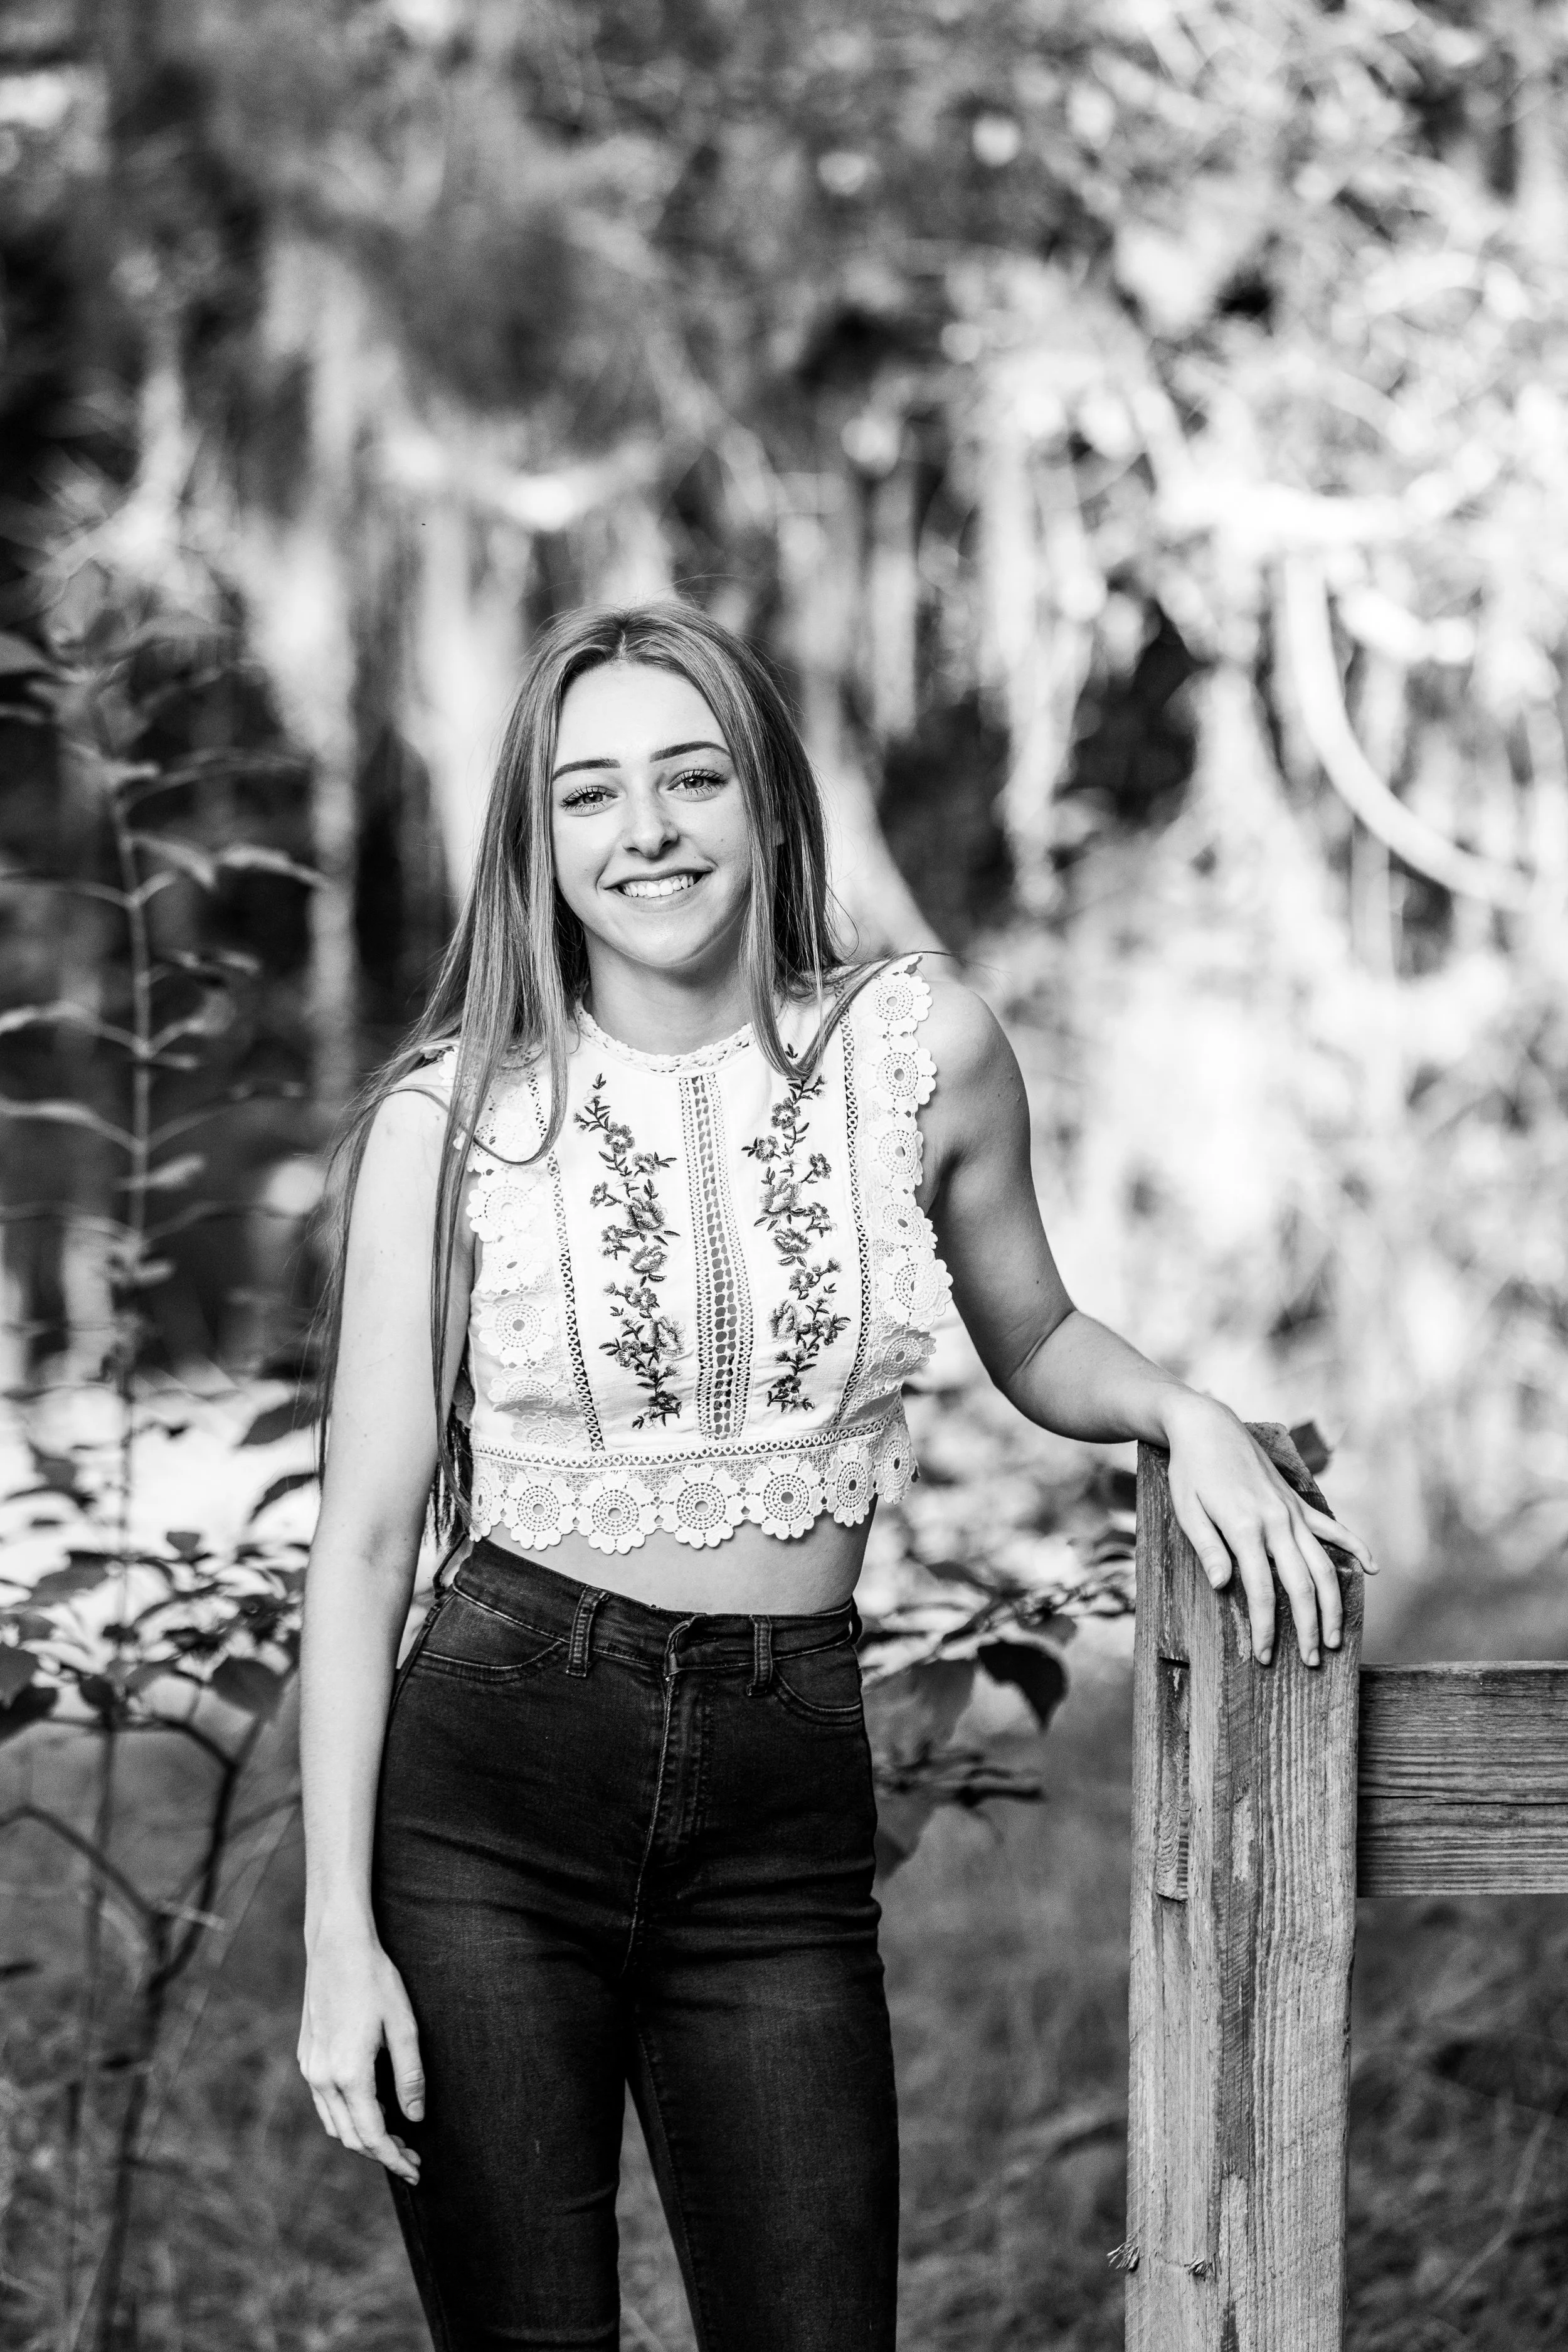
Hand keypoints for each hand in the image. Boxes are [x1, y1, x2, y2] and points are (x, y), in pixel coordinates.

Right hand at [298, 1922, 424, 2183]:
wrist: (336, 1946)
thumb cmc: (375, 1980)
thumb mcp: (403, 2026)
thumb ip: (409, 2076)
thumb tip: (416, 2118)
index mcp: (349, 2074)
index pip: (373, 2136)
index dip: (395, 2159)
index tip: (416, 2171)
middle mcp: (323, 2077)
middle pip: (351, 2137)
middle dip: (381, 2153)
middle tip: (412, 2156)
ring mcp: (310, 2068)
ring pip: (334, 2123)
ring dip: (362, 2137)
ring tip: (394, 2136)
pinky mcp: (306, 2056)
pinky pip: (323, 2103)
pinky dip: (345, 2117)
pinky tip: (368, 2108)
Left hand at [1159, 1392, 1376, 1666]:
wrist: (1207, 1426)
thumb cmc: (1190, 1471)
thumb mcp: (1186, 1510)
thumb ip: (1207, 1548)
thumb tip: (1224, 1586)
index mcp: (1244, 1528)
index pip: (1261, 1591)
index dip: (1267, 1628)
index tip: (1266, 1657)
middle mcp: (1276, 1521)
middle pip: (1302, 1585)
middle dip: (1309, 1627)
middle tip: (1313, 1661)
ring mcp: (1292, 1511)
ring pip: (1324, 1565)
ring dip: (1333, 1604)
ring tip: (1336, 1637)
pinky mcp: (1298, 1502)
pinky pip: (1332, 1529)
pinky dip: (1356, 1547)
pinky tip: (1372, 1569)